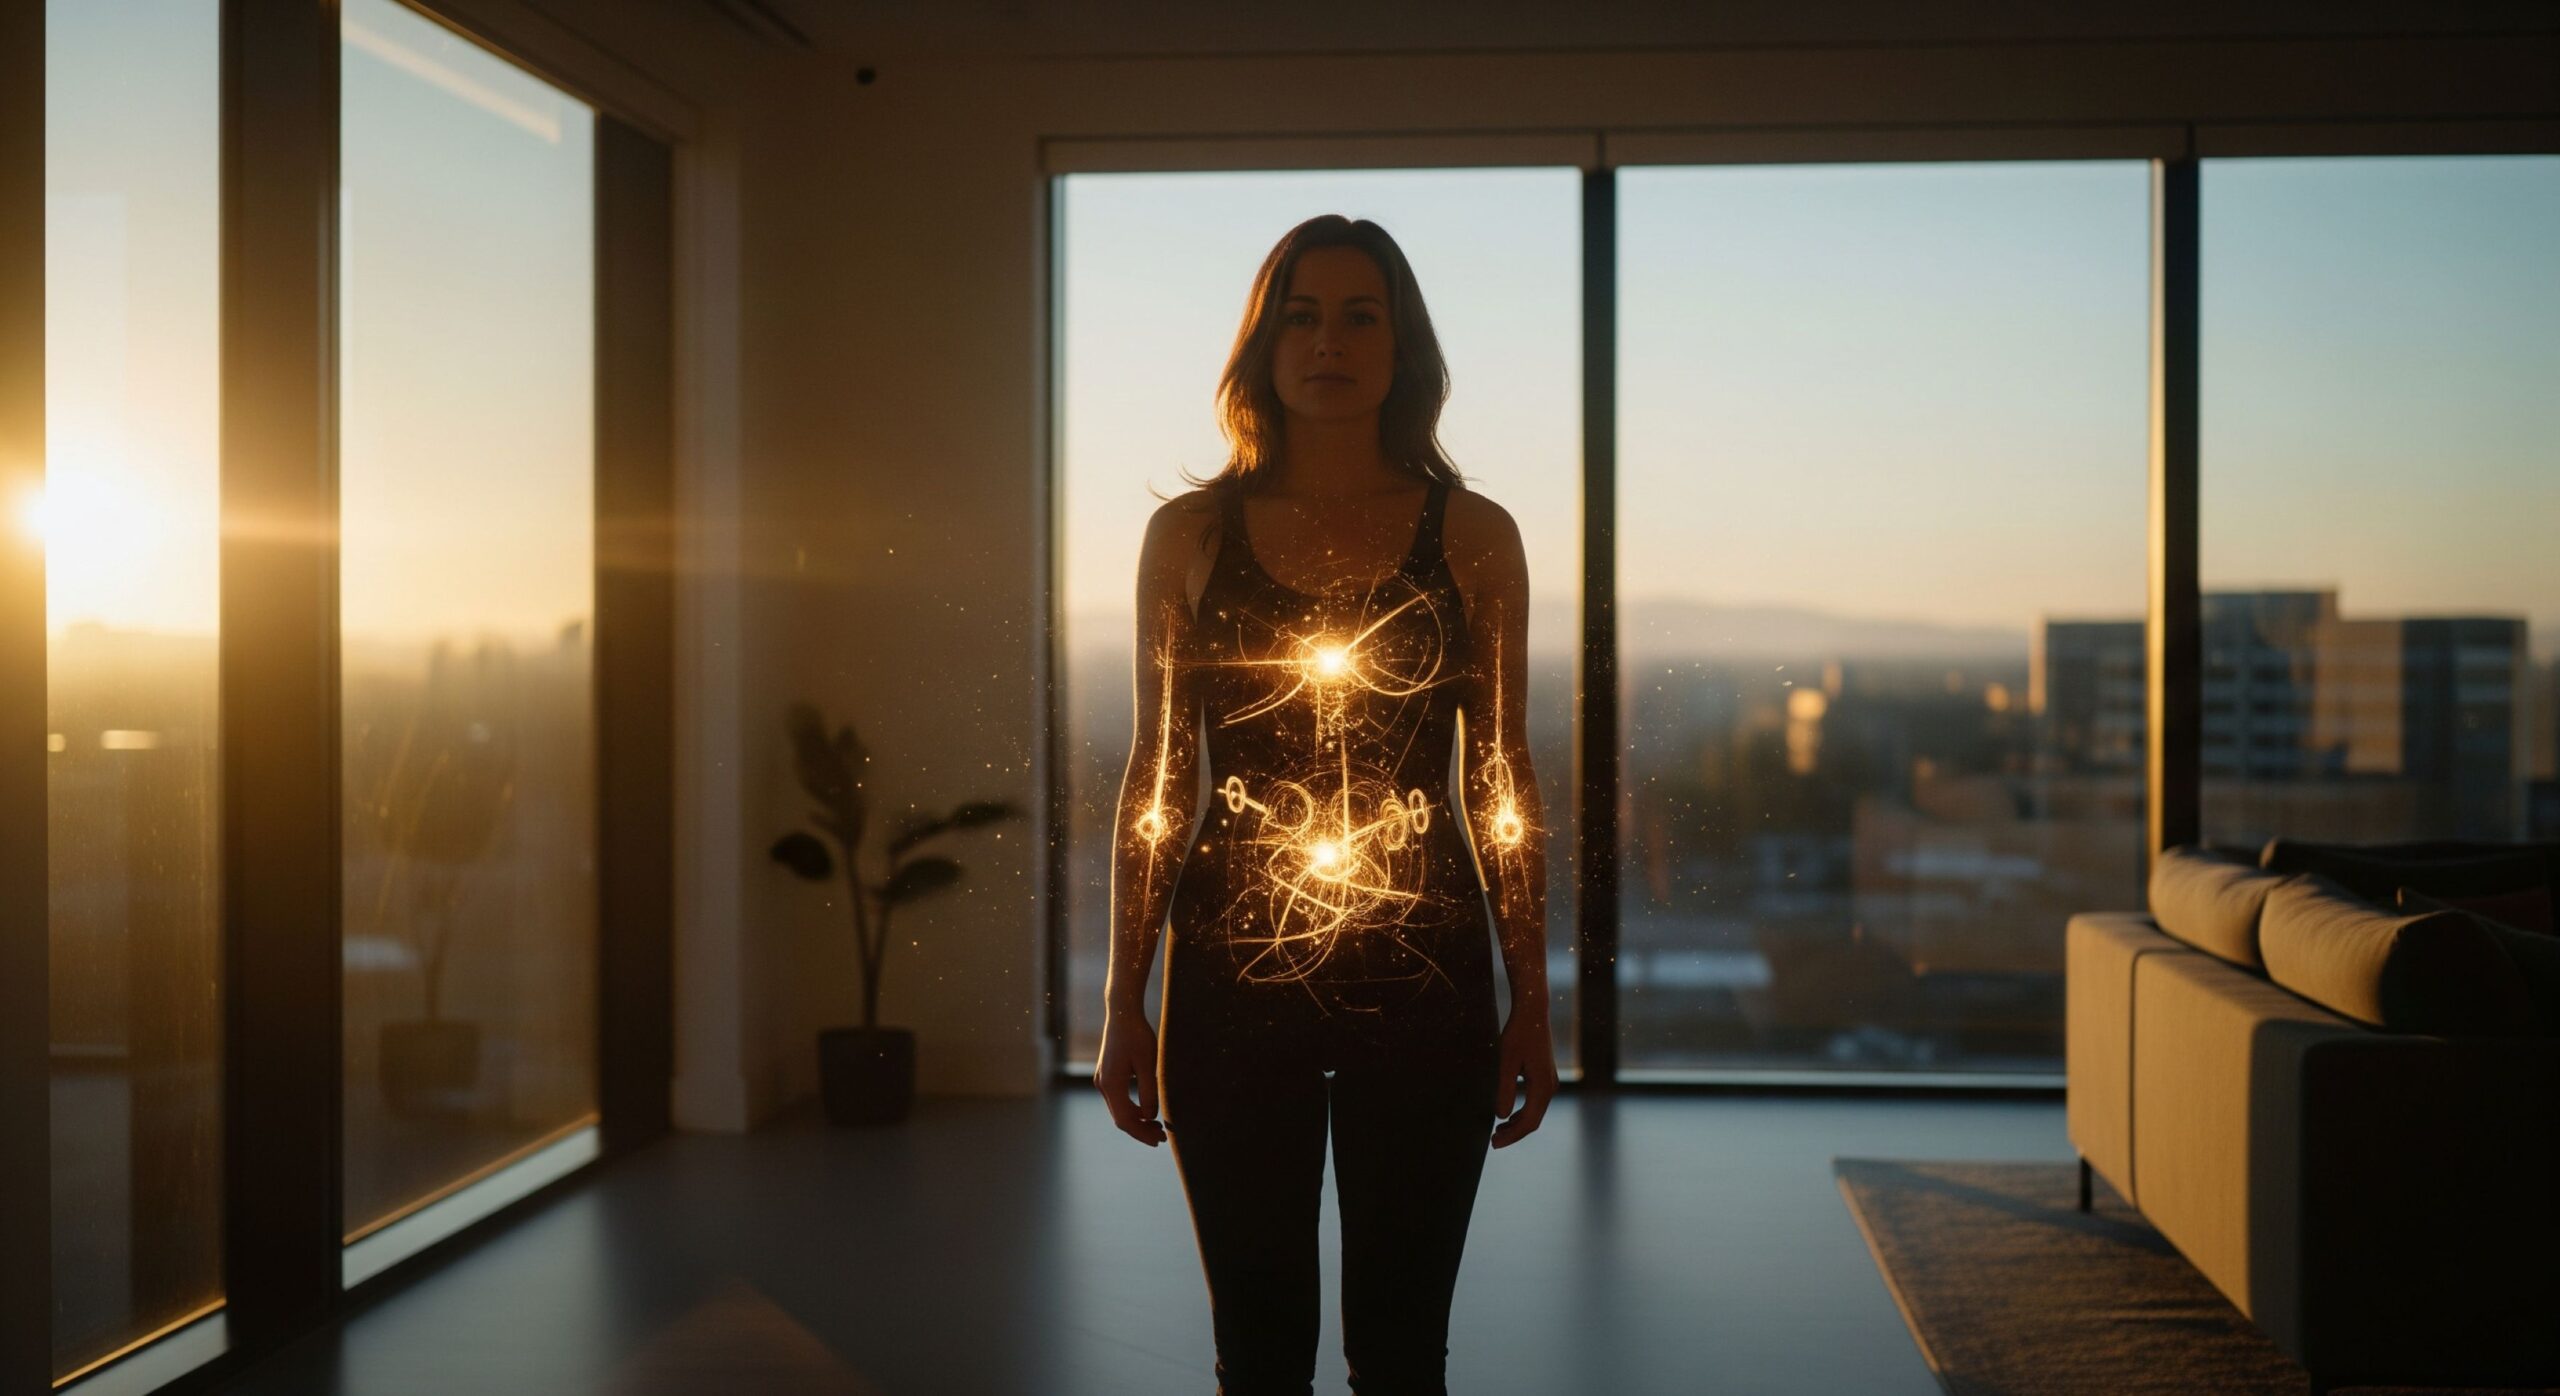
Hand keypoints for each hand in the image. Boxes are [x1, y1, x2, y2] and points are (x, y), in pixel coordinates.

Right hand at [1094, 1008, 1165, 1146]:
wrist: (1121, 1013)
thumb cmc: (1137, 1035)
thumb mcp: (1148, 1064)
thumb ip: (1149, 1091)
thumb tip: (1151, 1116)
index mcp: (1111, 1084)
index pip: (1125, 1120)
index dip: (1142, 1133)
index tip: (1159, 1140)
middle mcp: (1103, 1085)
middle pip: (1120, 1118)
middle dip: (1141, 1130)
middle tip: (1162, 1137)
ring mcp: (1102, 1080)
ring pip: (1119, 1110)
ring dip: (1137, 1120)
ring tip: (1157, 1126)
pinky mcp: (1106, 1075)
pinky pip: (1118, 1100)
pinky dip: (1132, 1109)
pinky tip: (1147, 1110)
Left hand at [1490, 1007, 1556, 1148]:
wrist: (1532, 1012)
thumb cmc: (1517, 1035)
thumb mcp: (1506, 1062)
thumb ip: (1504, 1089)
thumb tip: (1501, 1116)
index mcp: (1542, 1086)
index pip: (1528, 1121)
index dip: (1511, 1136)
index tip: (1494, 1144)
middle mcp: (1550, 1087)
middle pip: (1533, 1121)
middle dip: (1513, 1134)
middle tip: (1493, 1143)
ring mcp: (1550, 1082)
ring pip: (1535, 1113)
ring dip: (1517, 1125)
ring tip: (1497, 1132)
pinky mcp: (1545, 1077)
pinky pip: (1535, 1103)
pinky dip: (1522, 1113)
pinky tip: (1508, 1116)